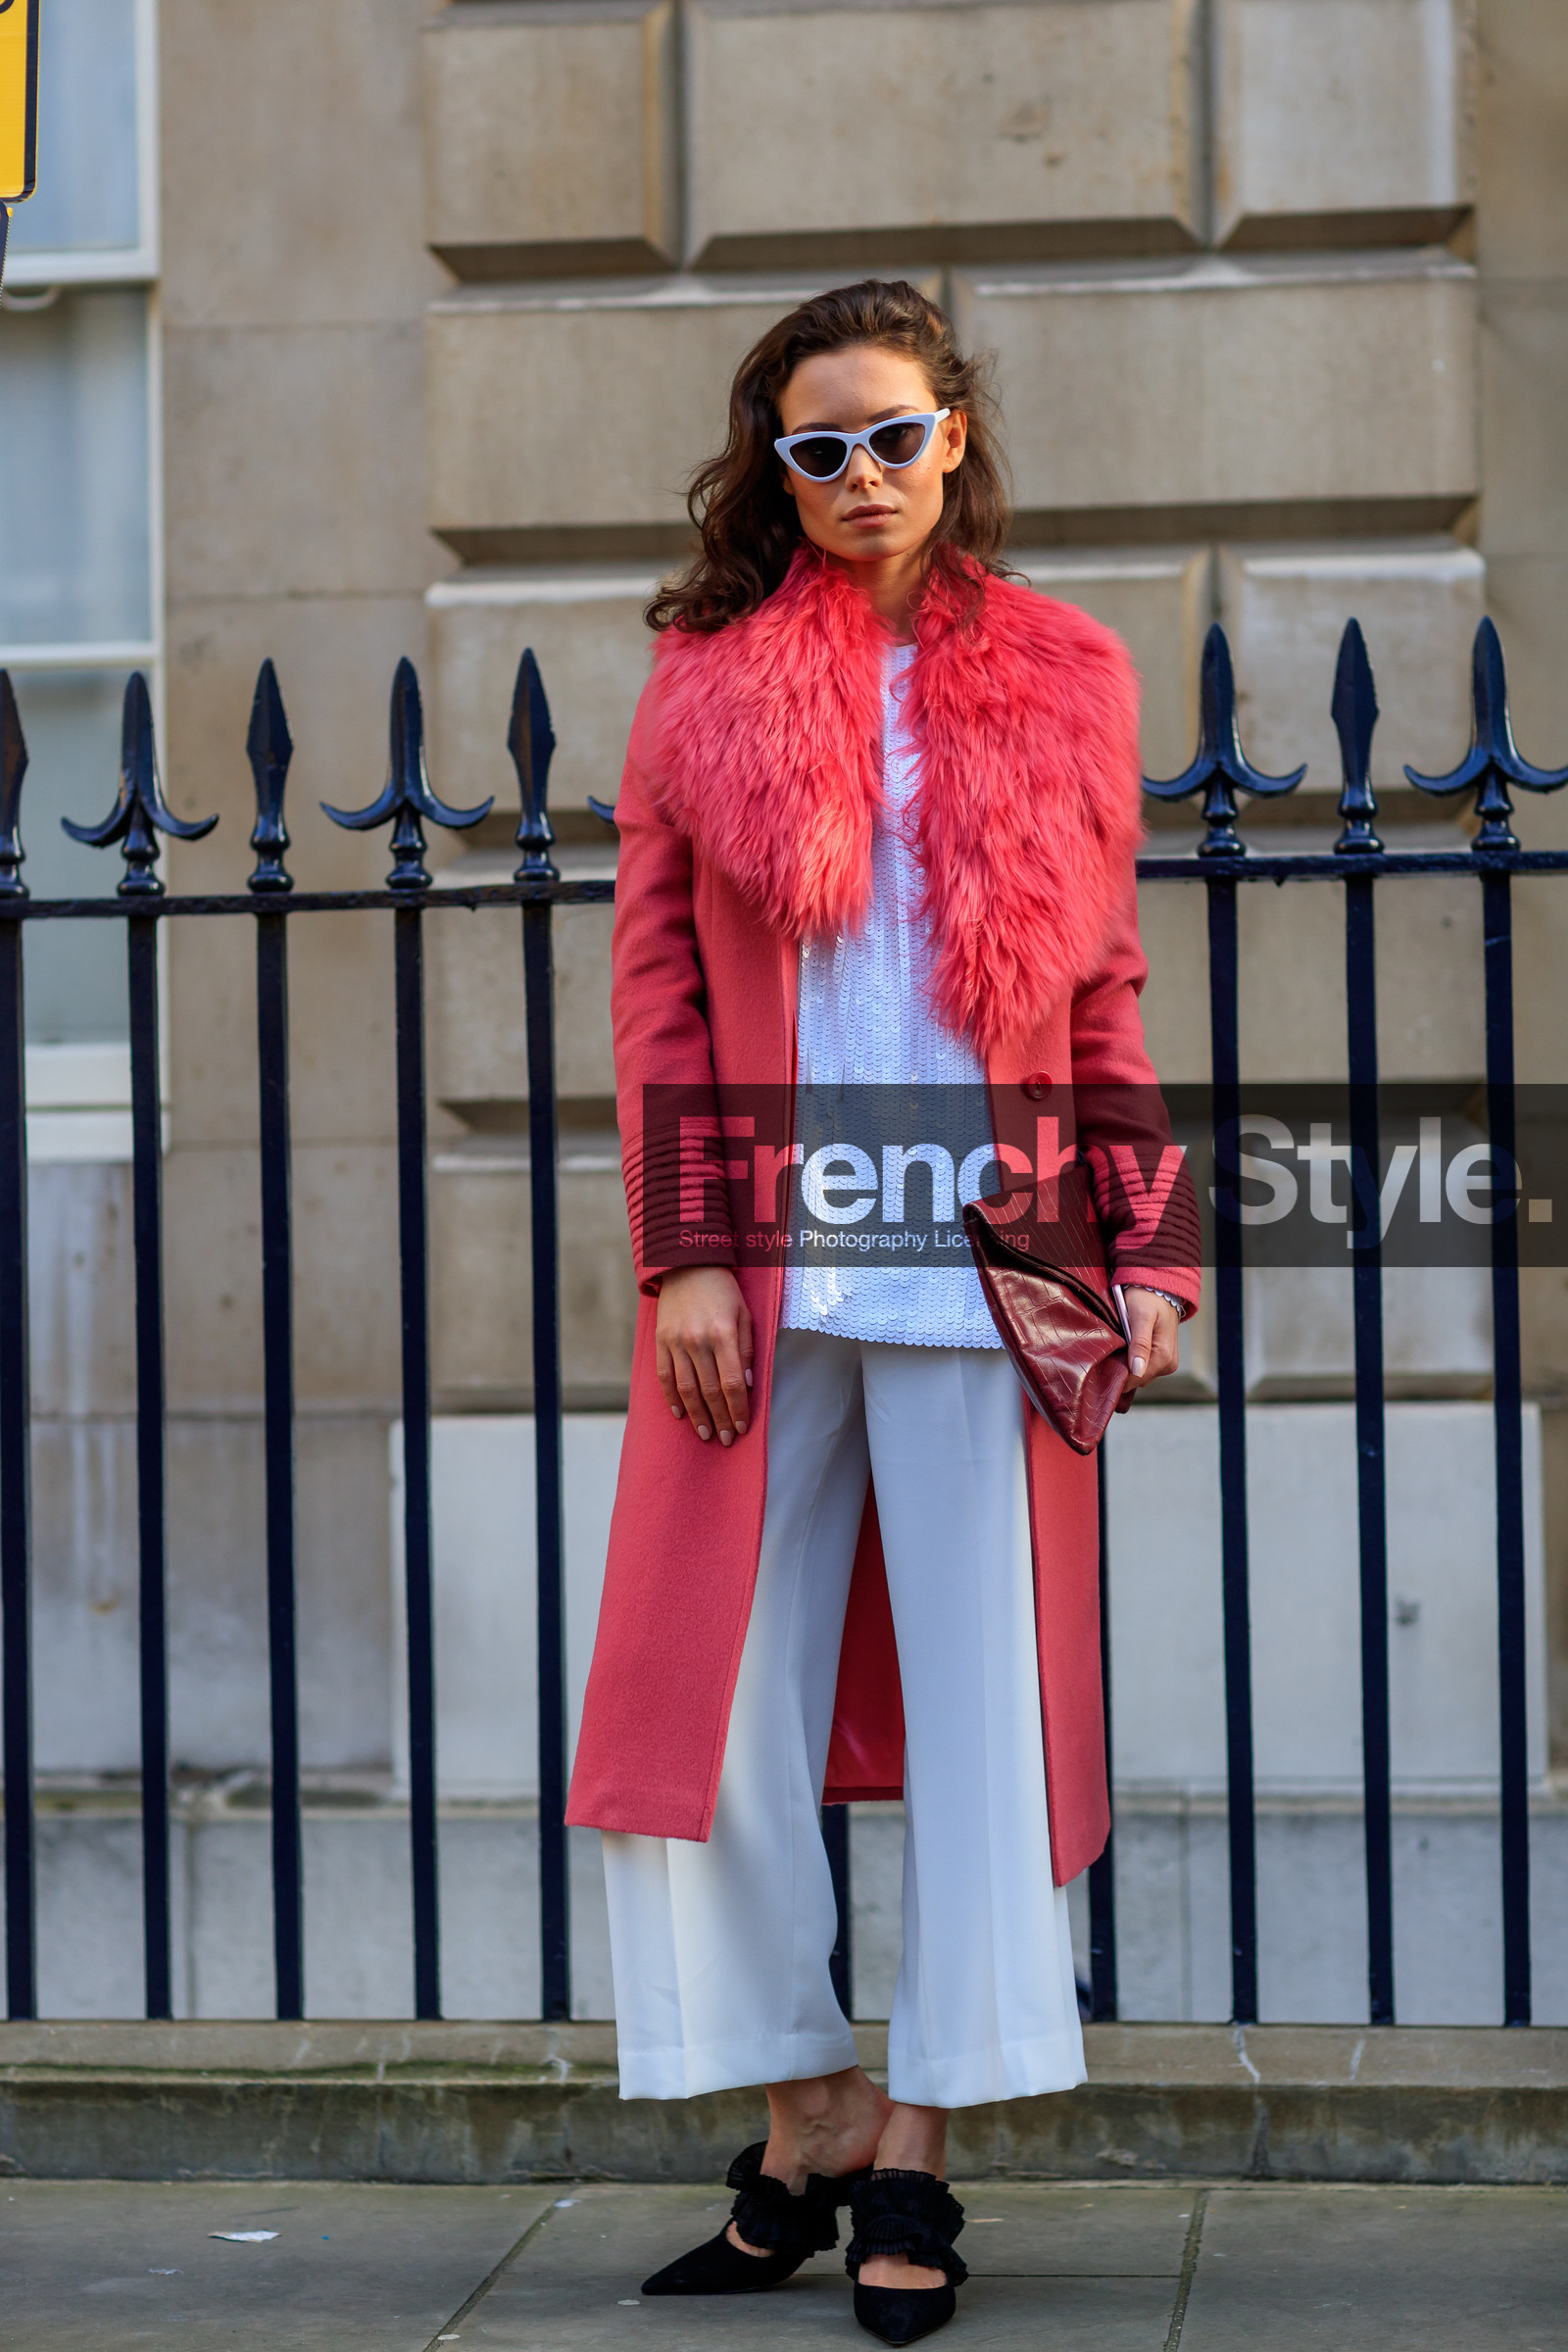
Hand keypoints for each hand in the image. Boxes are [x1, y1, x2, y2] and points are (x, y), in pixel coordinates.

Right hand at [655, 1265, 753, 1445]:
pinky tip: (680, 1413)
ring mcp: (676, 1342)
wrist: (687, 1264)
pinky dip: (672, 1398)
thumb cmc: (723, 1290)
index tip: (742, 1426)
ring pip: (686, 1389)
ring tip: (706, 1433)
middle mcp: (698, 1341)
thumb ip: (747, 1349)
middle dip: (720, 1419)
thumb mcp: (745, 1314)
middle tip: (727, 1439)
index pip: (731, 1382)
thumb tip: (746, 1385)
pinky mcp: (661, 1341)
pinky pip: (665, 1376)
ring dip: (697, 1415)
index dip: (737, 1409)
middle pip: (710, 1390)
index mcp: (723, 1334)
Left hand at [1120, 1288, 1179, 1396]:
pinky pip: (1142, 1367)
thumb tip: (1137, 1371)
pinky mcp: (1162, 1360)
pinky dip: (1132, 1359)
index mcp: (1164, 1357)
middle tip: (1112, 1346)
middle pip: (1136, 1379)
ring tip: (1121, 1343)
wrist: (1160, 1289)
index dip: (1118, 1372)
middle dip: (1122, 1367)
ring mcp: (1166, 1364)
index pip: (1135, 1379)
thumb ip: (1140, 1344)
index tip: (1105, 1360)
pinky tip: (1127, 1345)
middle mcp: (1168, 1365)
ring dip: (1126, 1362)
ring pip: (1138, 1375)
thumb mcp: (1141, 1317)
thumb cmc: (1148, 1299)